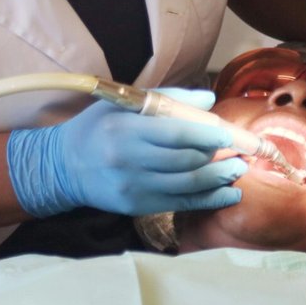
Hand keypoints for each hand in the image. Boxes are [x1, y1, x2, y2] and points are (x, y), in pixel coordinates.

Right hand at [7, 88, 245, 217]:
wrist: (65, 166)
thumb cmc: (99, 127)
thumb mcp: (124, 103)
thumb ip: (168, 98)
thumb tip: (209, 100)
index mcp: (126, 130)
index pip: (175, 134)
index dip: (207, 135)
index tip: (228, 134)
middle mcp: (129, 160)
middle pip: (185, 161)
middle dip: (218, 157)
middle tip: (240, 152)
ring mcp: (133, 187)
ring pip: (187, 185)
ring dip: (219, 178)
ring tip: (238, 170)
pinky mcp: (137, 206)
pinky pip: (181, 203)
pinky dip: (209, 200)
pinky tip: (229, 194)